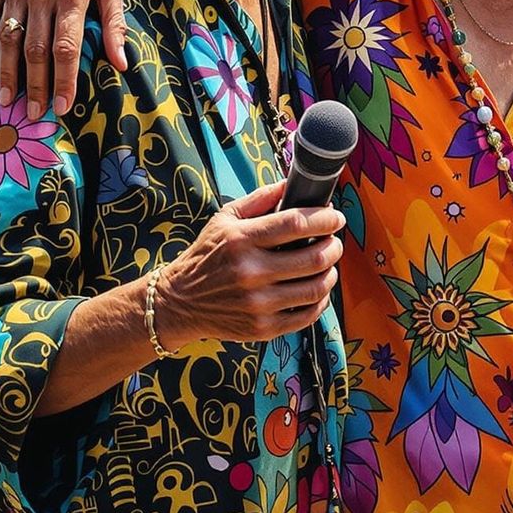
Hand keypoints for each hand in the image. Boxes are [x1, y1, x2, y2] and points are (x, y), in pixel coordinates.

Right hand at [0, 0, 124, 118]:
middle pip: (35, 50)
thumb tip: (121, 62)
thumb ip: (115, 22)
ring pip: (8, 39)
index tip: (63, 106)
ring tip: (8, 100)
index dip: (65, 80)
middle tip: (35, 114)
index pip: (67, 47)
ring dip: (7, 74)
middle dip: (36, 86)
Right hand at [153, 183, 343, 348]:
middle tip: (334, 241)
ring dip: (331, 273)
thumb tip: (292, 183)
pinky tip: (316, 289)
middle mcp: (250, 272)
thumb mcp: (225, 219)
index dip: (325, 218)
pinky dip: (320, 301)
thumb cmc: (205, 256)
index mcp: (242, 240)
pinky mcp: (261, 328)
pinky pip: (307, 316)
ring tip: (327, 264)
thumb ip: (260, 198)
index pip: (296, 224)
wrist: (177, 303)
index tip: (335, 217)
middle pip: (314, 257)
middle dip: (335, 245)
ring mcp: (257, 304)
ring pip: (316, 288)